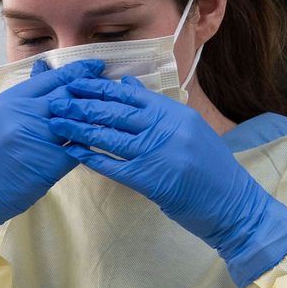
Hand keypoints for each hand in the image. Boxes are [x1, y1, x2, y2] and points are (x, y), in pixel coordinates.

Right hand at [0, 59, 104, 256]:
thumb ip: (23, 97)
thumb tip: (44, 70)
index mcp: (10, 101)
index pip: (52, 79)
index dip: (78, 71)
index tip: (96, 67)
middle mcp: (22, 115)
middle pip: (68, 96)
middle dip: (94, 91)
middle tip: (112, 88)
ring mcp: (36, 139)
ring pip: (77, 122)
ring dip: (95, 119)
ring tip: (112, 113)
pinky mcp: (48, 164)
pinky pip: (77, 149)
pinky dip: (88, 146)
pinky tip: (98, 142)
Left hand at [48, 76, 286, 285]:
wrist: (233, 204)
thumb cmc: (209, 168)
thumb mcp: (187, 128)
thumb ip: (157, 108)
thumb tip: (127, 85)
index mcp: (175, 113)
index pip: (129, 94)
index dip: (98, 88)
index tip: (74, 82)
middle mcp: (167, 128)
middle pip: (115, 111)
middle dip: (80, 103)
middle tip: (53, 99)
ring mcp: (158, 153)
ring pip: (109, 135)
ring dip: (78, 127)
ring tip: (54, 122)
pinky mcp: (150, 179)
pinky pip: (113, 165)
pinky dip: (90, 157)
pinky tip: (70, 152)